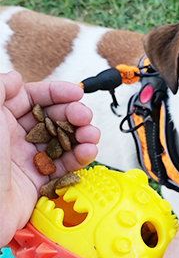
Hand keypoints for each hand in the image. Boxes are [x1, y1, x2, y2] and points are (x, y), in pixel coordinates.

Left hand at [0, 71, 99, 246]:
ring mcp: (31, 158)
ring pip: (64, 141)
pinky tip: (88, 150)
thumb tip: (16, 78)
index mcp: (3, 120)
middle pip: (54, 119)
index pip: (34, 99)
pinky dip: (81, 156)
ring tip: (90, 134)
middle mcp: (18, 138)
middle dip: (73, 114)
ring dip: (82, 135)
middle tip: (84, 115)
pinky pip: (66, 164)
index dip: (56, 93)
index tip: (75, 92)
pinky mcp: (41, 179)